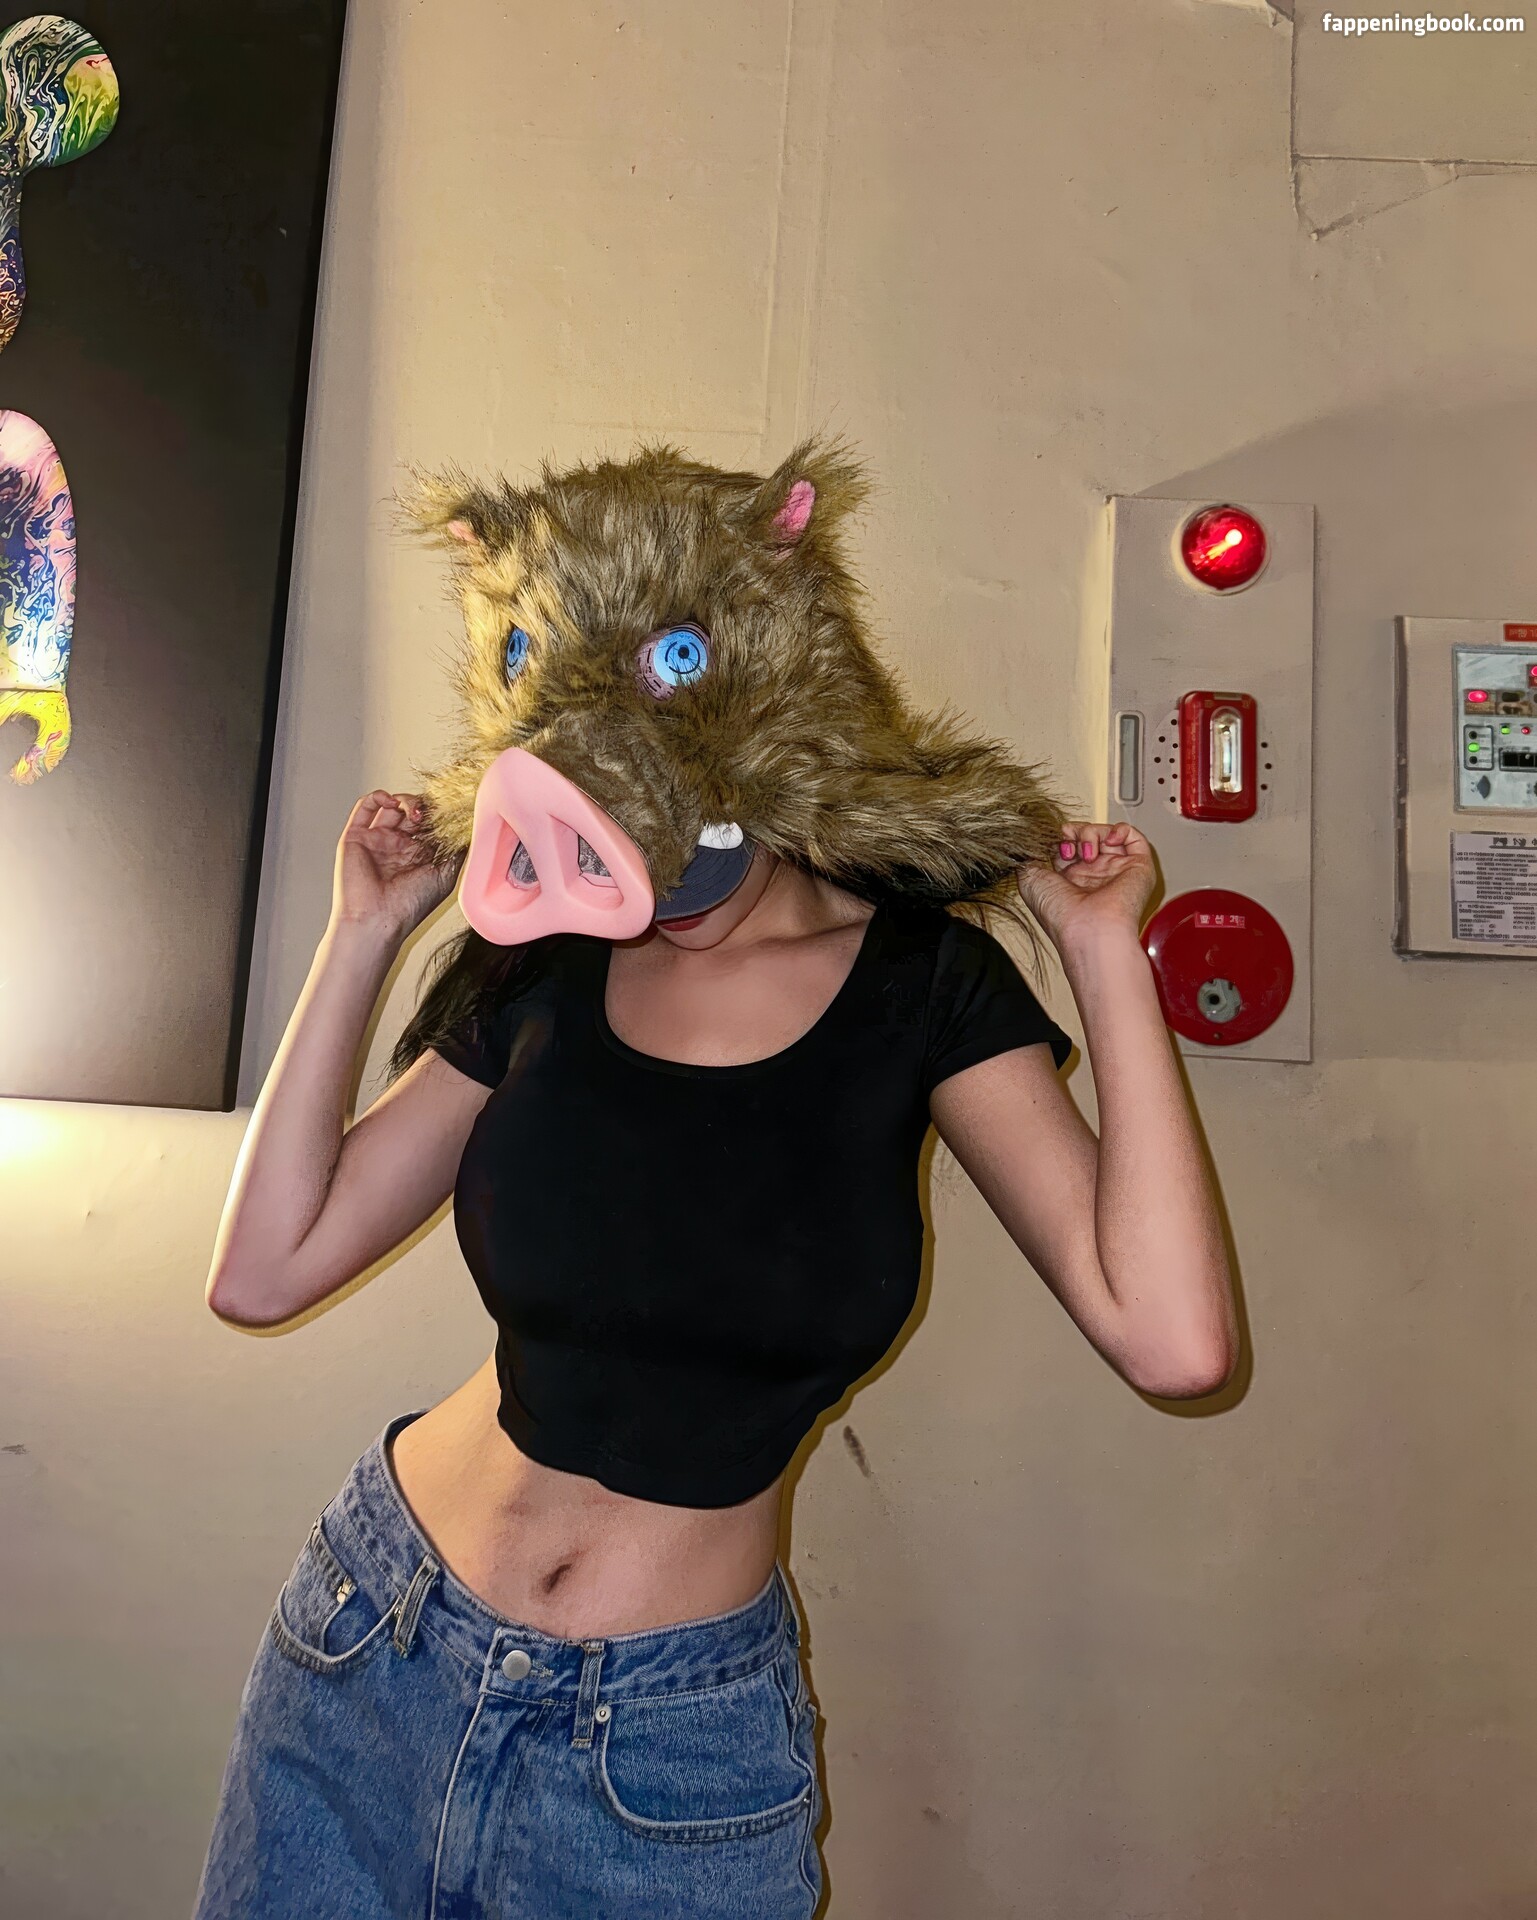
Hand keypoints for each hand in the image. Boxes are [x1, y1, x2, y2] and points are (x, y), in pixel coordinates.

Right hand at [331, 790, 460, 941]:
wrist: (378, 920)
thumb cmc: (410, 905)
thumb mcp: (446, 873)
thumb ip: (457, 848)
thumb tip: (469, 824)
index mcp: (418, 854)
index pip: (431, 822)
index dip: (439, 813)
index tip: (449, 809)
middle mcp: (398, 845)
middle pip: (413, 811)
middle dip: (425, 806)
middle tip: (432, 813)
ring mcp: (377, 839)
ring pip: (392, 805)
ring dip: (405, 800)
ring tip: (415, 811)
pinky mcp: (356, 837)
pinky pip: (365, 807)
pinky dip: (377, 797)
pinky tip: (391, 801)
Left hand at [1015, 820, 1156, 953]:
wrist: (1088, 930)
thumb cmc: (1060, 914)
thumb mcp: (1030, 880)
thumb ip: (1029, 858)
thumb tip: (1032, 844)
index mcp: (1070, 881)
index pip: (1067, 846)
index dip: (1058, 838)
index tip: (1050, 842)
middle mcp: (1094, 876)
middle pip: (1086, 838)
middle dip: (1074, 834)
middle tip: (1067, 846)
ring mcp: (1116, 870)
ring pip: (1106, 834)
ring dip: (1092, 832)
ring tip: (1087, 851)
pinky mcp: (1138, 867)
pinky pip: (1133, 837)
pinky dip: (1120, 829)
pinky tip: (1108, 840)